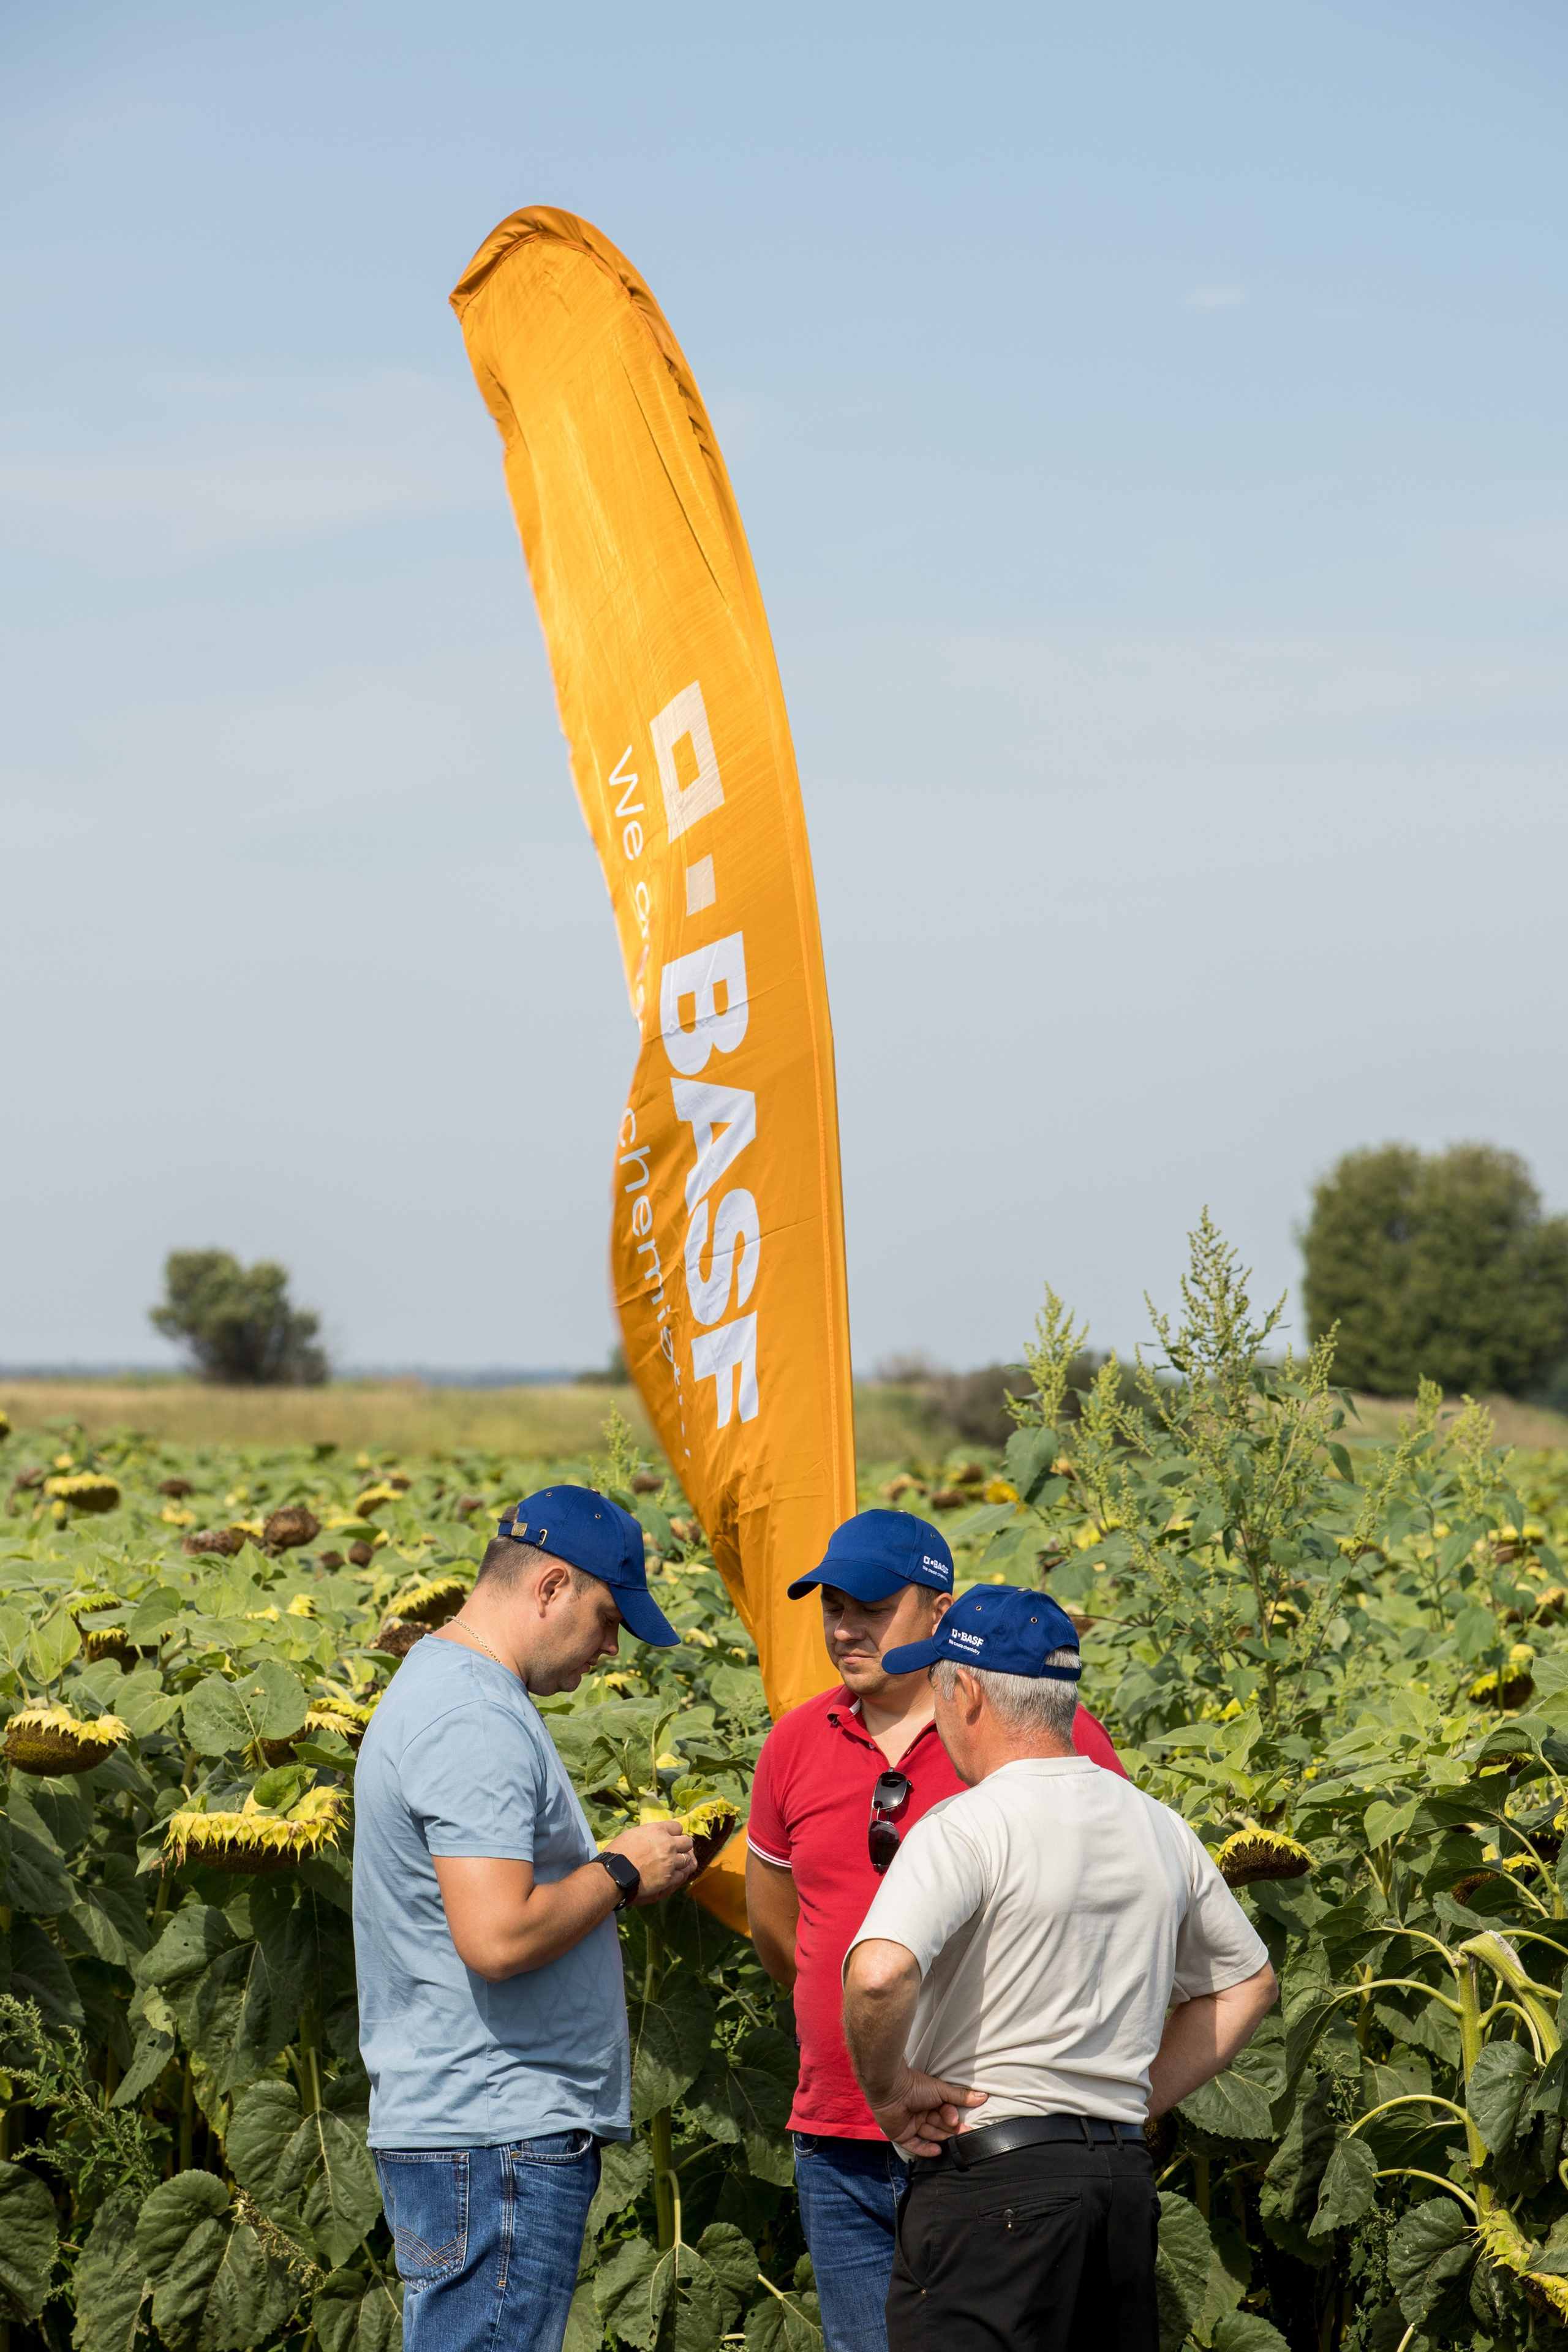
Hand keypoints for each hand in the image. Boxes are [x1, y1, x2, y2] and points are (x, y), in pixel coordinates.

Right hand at [607, 1819, 696, 1901]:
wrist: (615, 1873)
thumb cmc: (619, 1852)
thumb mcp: (633, 1833)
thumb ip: (649, 1833)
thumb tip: (654, 1835)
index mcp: (657, 1830)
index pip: (677, 1827)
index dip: (674, 1833)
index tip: (671, 1838)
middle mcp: (667, 1844)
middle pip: (687, 1842)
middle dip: (683, 1846)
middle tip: (676, 1851)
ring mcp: (670, 1862)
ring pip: (687, 1859)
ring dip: (681, 1861)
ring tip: (674, 1864)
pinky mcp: (669, 1878)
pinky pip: (682, 1875)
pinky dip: (678, 1875)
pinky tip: (671, 1875)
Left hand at [865, 2065, 986, 2156]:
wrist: (890, 2089)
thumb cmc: (915, 2086)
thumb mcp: (942, 2091)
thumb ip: (961, 2096)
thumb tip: (984, 2096)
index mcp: (929, 2100)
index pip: (945, 2113)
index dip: (952, 2117)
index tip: (958, 2121)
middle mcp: (920, 2112)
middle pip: (939, 2125)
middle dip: (951, 2131)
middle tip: (964, 2136)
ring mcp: (910, 2124)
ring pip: (929, 2135)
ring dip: (941, 2139)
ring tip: (953, 2144)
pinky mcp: (901, 2135)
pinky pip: (915, 2146)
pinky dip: (925, 2150)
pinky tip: (937, 2151)